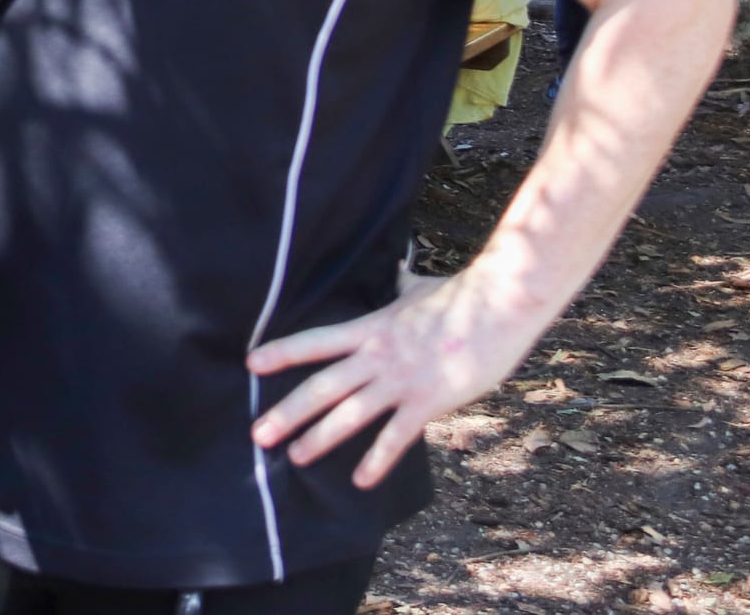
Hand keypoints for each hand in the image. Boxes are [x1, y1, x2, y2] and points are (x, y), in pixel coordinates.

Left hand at [247, 267, 546, 487]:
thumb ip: (399, 286)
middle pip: (322, 386)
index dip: (282, 353)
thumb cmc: (460, 295)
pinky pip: (397, 435)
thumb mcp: (417, 289)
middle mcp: (377, 355)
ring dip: (320, 437)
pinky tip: (360, 480)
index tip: (250, 364)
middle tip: (258, 434)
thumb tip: (396, 269)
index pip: (315, 342)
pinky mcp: (429, 400)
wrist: (498, 305)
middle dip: (288, 411)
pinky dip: (378, 460)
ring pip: (350, 413)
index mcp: (370, 328)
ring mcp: (401, 379)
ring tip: (294, 457)